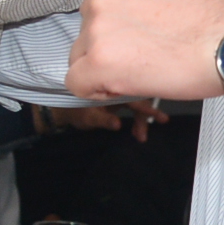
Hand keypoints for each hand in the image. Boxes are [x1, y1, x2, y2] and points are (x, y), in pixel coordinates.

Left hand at [39, 100, 173, 141]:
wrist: (64, 111)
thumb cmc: (74, 112)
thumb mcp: (87, 118)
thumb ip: (102, 120)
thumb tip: (118, 124)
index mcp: (110, 88)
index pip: (133, 94)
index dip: (147, 106)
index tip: (159, 117)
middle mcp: (116, 89)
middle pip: (138, 98)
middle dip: (145, 115)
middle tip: (143, 135)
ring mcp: (118, 95)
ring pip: (137, 104)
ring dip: (141, 120)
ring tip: (140, 136)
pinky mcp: (118, 101)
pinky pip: (132, 107)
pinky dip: (136, 119)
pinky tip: (136, 132)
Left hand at [66, 0, 223, 102]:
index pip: (97, 10)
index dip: (115, 31)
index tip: (133, 42)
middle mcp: (104, 1)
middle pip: (86, 35)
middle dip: (108, 50)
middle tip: (140, 60)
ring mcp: (99, 32)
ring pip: (80, 60)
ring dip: (104, 71)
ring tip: (139, 75)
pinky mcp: (101, 64)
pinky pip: (77, 84)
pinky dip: (96, 92)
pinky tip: (124, 88)